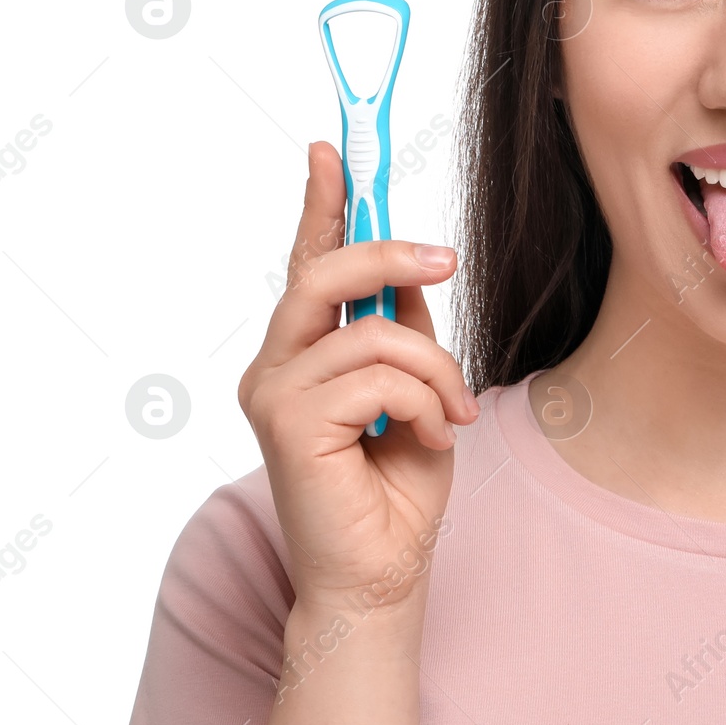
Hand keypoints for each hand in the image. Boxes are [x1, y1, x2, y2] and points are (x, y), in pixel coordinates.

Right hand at [236, 141, 476, 613]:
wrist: (382, 575)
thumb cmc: (395, 490)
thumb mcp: (418, 391)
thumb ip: (405, 333)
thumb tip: (413, 275)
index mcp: (302, 354)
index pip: (308, 265)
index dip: (321, 204)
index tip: (331, 149)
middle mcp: (275, 367)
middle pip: (323, 274)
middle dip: (389, 256)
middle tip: (446, 260)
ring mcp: (274, 393)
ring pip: (372, 332)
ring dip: (435, 368)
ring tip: (451, 413)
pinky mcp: (288, 425)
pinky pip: (379, 375)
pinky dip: (424, 399)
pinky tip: (428, 436)